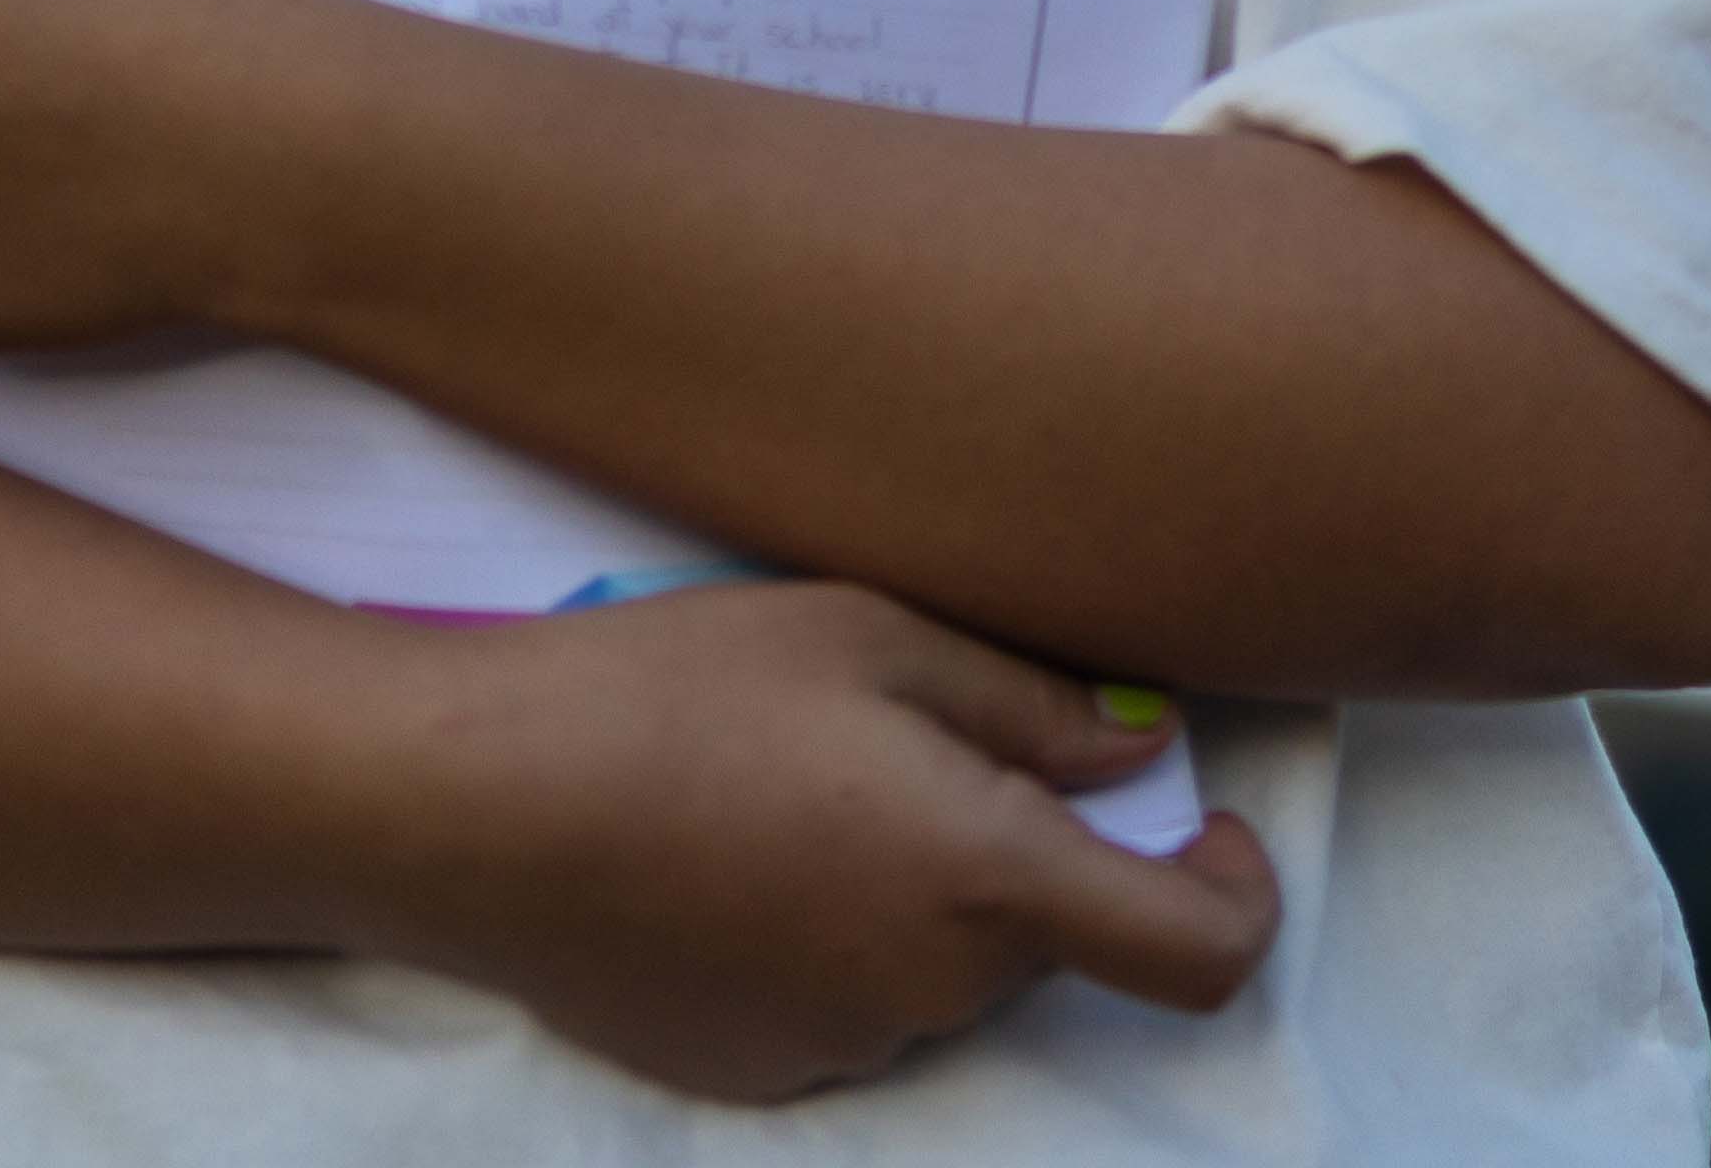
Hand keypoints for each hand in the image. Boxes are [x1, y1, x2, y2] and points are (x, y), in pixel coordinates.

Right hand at [351, 576, 1276, 1103]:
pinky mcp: (753, 1074)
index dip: (1237, 894)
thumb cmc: (677, 687)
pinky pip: (847, 1006)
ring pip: (943, 970)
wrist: (473, 806)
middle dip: (1024, 849)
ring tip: (796, 782)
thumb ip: (1035, 705)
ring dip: (921, 893)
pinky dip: (833, 938)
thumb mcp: (873, 636)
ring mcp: (838, 1049)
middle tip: (914, 735)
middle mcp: (933, 993)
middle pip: (1047, 939)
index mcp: (988, 879)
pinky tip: (736, 852)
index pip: (1199, 953)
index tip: (1206, 827)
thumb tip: (1147, 752)